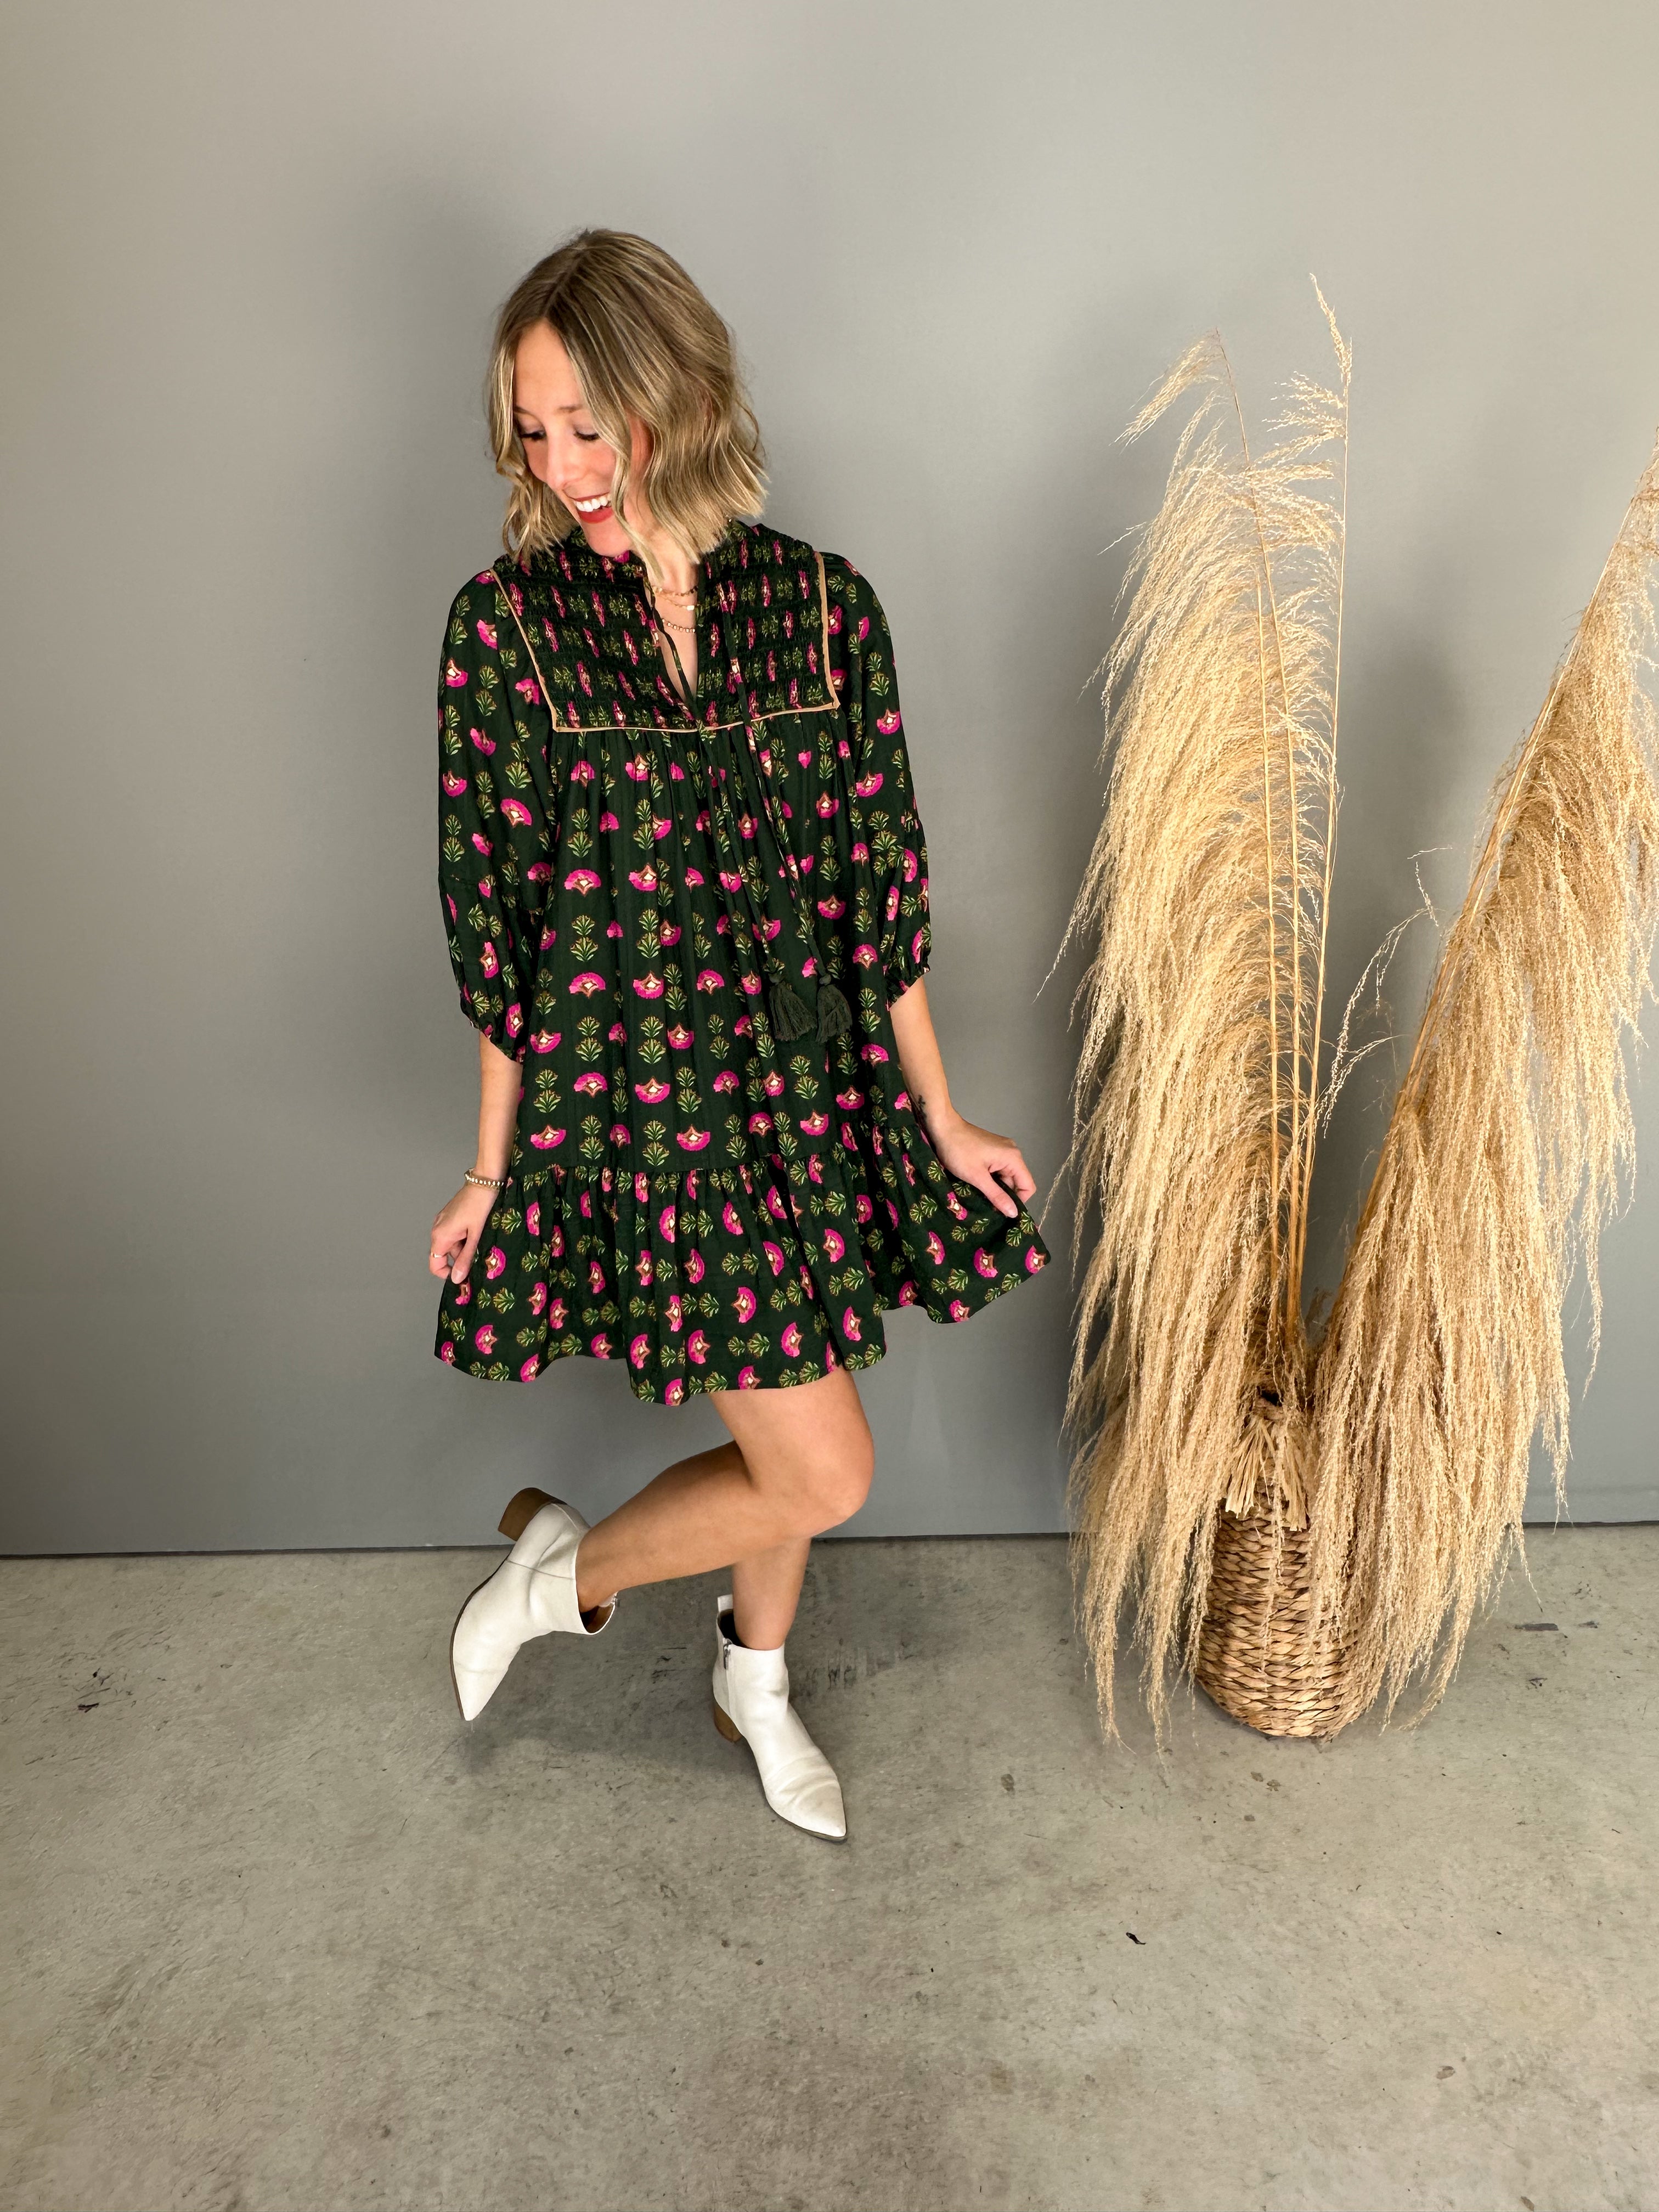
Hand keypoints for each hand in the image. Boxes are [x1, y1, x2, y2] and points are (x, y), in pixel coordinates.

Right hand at [429, 1182, 500, 1284]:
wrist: (485, 1181)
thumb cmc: (480, 1206)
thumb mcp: (475, 1236)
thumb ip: (466, 1258)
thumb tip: (457, 1279)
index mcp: (441, 1236)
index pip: (435, 1265)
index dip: (447, 1274)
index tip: (464, 1275)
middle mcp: (437, 1229)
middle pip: (445, 1255)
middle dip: (461, 1259)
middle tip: (480, 1256)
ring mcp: (442, 1221)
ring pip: (452, 1244)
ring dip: (465, 1247)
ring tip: (482, 1239)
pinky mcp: (449, 1216)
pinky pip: (454, 1234)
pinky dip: (464, 1237)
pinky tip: (477, 1232)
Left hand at [921, 1108, 1035, 1221]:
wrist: (943, 1127)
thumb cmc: (958, 1151)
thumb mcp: (977, 1177)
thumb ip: (997, 1196)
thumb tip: (1014, 1213)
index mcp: (1013, 1158)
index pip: (1028, 1186)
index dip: (1019, 1201)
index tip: (1003, 1211)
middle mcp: (1012, 1153)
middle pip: (1017, 1182)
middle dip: (1005, 1195)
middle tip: (988, 1207)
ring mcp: (1002, 1150)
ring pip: (1006, 1177)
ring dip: (995, 1188)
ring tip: (980, 1196)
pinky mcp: (993, 1150)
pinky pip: (998, 1170)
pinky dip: (990, 1179)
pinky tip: (978, 1184)